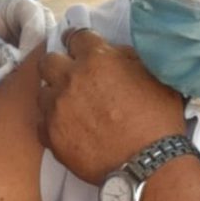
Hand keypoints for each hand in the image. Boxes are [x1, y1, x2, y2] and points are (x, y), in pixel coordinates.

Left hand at [37, 28, 184, 184]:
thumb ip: (127, 58)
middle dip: (58, 64)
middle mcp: (70, 78)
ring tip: (70, 107)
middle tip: (70, 75)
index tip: (77, 45)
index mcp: (96, 58)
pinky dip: (52, 124)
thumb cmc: (158, 119)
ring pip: (42, 92)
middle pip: (48, 60)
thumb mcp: (153, 76)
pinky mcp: (51, 135)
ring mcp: (57, 107)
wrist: (149, 164)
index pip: (77, 36)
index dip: (78, 40)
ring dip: (55, 96)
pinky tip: (67, 130)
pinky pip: (42, 123)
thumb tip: (114, 53)